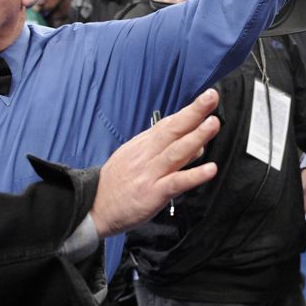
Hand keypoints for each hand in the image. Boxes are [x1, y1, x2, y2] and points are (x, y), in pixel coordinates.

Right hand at [91, 90, 220, 237]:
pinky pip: (176, 182)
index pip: (169, 123)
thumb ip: (166, 151)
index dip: (188, 110)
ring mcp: (150, 173)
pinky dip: (194, 175)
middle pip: (173, 130)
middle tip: (212, 98)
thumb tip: (197, 145)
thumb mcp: (135, 158)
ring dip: (196, 137)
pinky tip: (210, 169)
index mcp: (143, 145)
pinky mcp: (153, 193)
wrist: (93, 207)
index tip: (206, 97)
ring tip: (213, 124)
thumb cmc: (117, 183)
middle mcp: (147, 155)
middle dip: (194, 112)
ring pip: (176, 152)